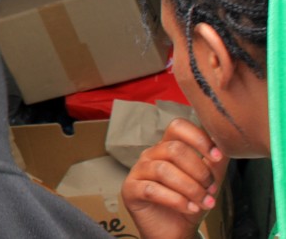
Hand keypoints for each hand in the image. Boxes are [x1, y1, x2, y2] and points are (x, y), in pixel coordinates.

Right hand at [120, 118, 227, 238]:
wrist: (176, 231)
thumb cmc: (190, 203)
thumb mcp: (209, 181)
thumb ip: (216, 162)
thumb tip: (225, 144)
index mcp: (168, 146)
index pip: (178, 127)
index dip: (199, 139)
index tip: (217, 157)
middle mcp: (151, 155)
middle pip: (174, 149)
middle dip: (199, 171)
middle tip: (211, 189)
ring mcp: (138, 171)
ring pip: (163, 169)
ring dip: (190, 188)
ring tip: (204, 203)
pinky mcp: (130, 190)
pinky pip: (152, 190)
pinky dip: (176, 200)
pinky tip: (189, 208)